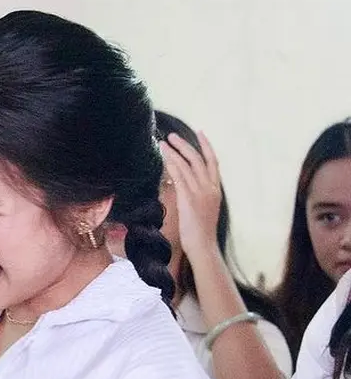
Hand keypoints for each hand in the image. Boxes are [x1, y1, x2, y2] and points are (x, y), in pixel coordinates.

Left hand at [161, 131, 222, 259]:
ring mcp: (200, 192)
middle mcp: (210, 187)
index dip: (206, 146)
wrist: (203, 245)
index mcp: (215, 190)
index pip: (213, 162)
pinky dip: (172, 164)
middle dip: (185, 145)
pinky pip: (179, 176)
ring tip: (163, 143)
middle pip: (198, 159)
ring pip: (187, 165)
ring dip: (174, 152)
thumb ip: (197, 195)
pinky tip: (164, 157)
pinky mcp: (189, 198)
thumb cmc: (200, 231)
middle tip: (172, 135)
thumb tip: (184, 185)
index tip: (200, 132)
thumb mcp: (202, 209)